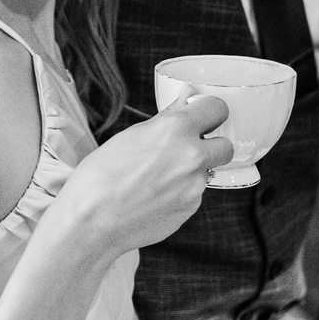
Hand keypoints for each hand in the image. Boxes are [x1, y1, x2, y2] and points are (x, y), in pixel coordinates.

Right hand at [55, 94, 233, 256]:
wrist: (92, 221)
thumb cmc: (100, 176)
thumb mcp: (131, 135)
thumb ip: (167, 117)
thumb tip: (187, 98)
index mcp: (176, 129)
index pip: (217, 108)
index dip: (209, 112)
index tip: (203, 117)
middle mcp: (192, 156)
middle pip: (226, 146)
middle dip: (212, 146)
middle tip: (189, 149)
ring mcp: (195, 186)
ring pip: (208, 172)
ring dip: (193, 171)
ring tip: (160, 178)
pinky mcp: (191, 209)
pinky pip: (195, 194)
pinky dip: (181, 193)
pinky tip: (155, 196)